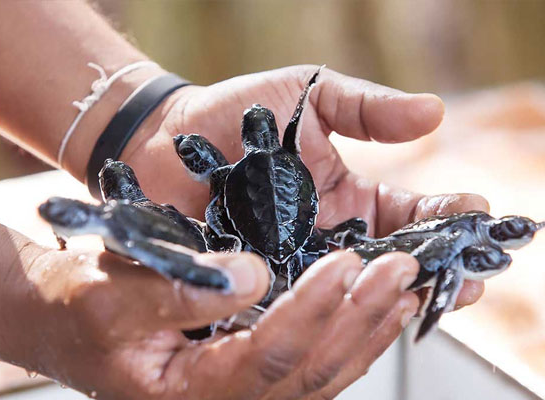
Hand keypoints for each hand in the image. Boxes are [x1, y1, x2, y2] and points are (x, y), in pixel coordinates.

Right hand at [26, 246, 418, 399]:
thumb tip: (255, 277)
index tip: (347, 263)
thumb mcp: (111, 296)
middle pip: (310, 373)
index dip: (312, 311)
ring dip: (368, 329)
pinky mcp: (248, 369)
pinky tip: (374, 306)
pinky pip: (311, 363)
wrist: (63, 319)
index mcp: (189, 392)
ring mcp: (241, 390)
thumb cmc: (78, 309)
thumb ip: (178, 290)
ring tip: (405, 289)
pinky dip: (349, 333)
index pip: (268, 358)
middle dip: (361, 321)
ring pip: (321, 374)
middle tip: (403, 274)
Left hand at [122, 65, 487, 307]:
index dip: (445, 218)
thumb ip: (365, 109)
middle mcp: (326, 240)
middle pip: (388, 264)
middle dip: (430, 270)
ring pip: (344, 293)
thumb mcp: (309, 96)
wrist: (164, 136)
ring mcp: (290, 265)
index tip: (475, 218)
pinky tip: (340, 311)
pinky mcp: (250, 281)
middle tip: (467, 277)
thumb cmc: (236, 113)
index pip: (409, 215)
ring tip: (417, 294)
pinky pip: (288, 302)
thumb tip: (434, 111)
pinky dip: (315, 310)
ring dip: (383, 296)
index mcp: (349, 199)